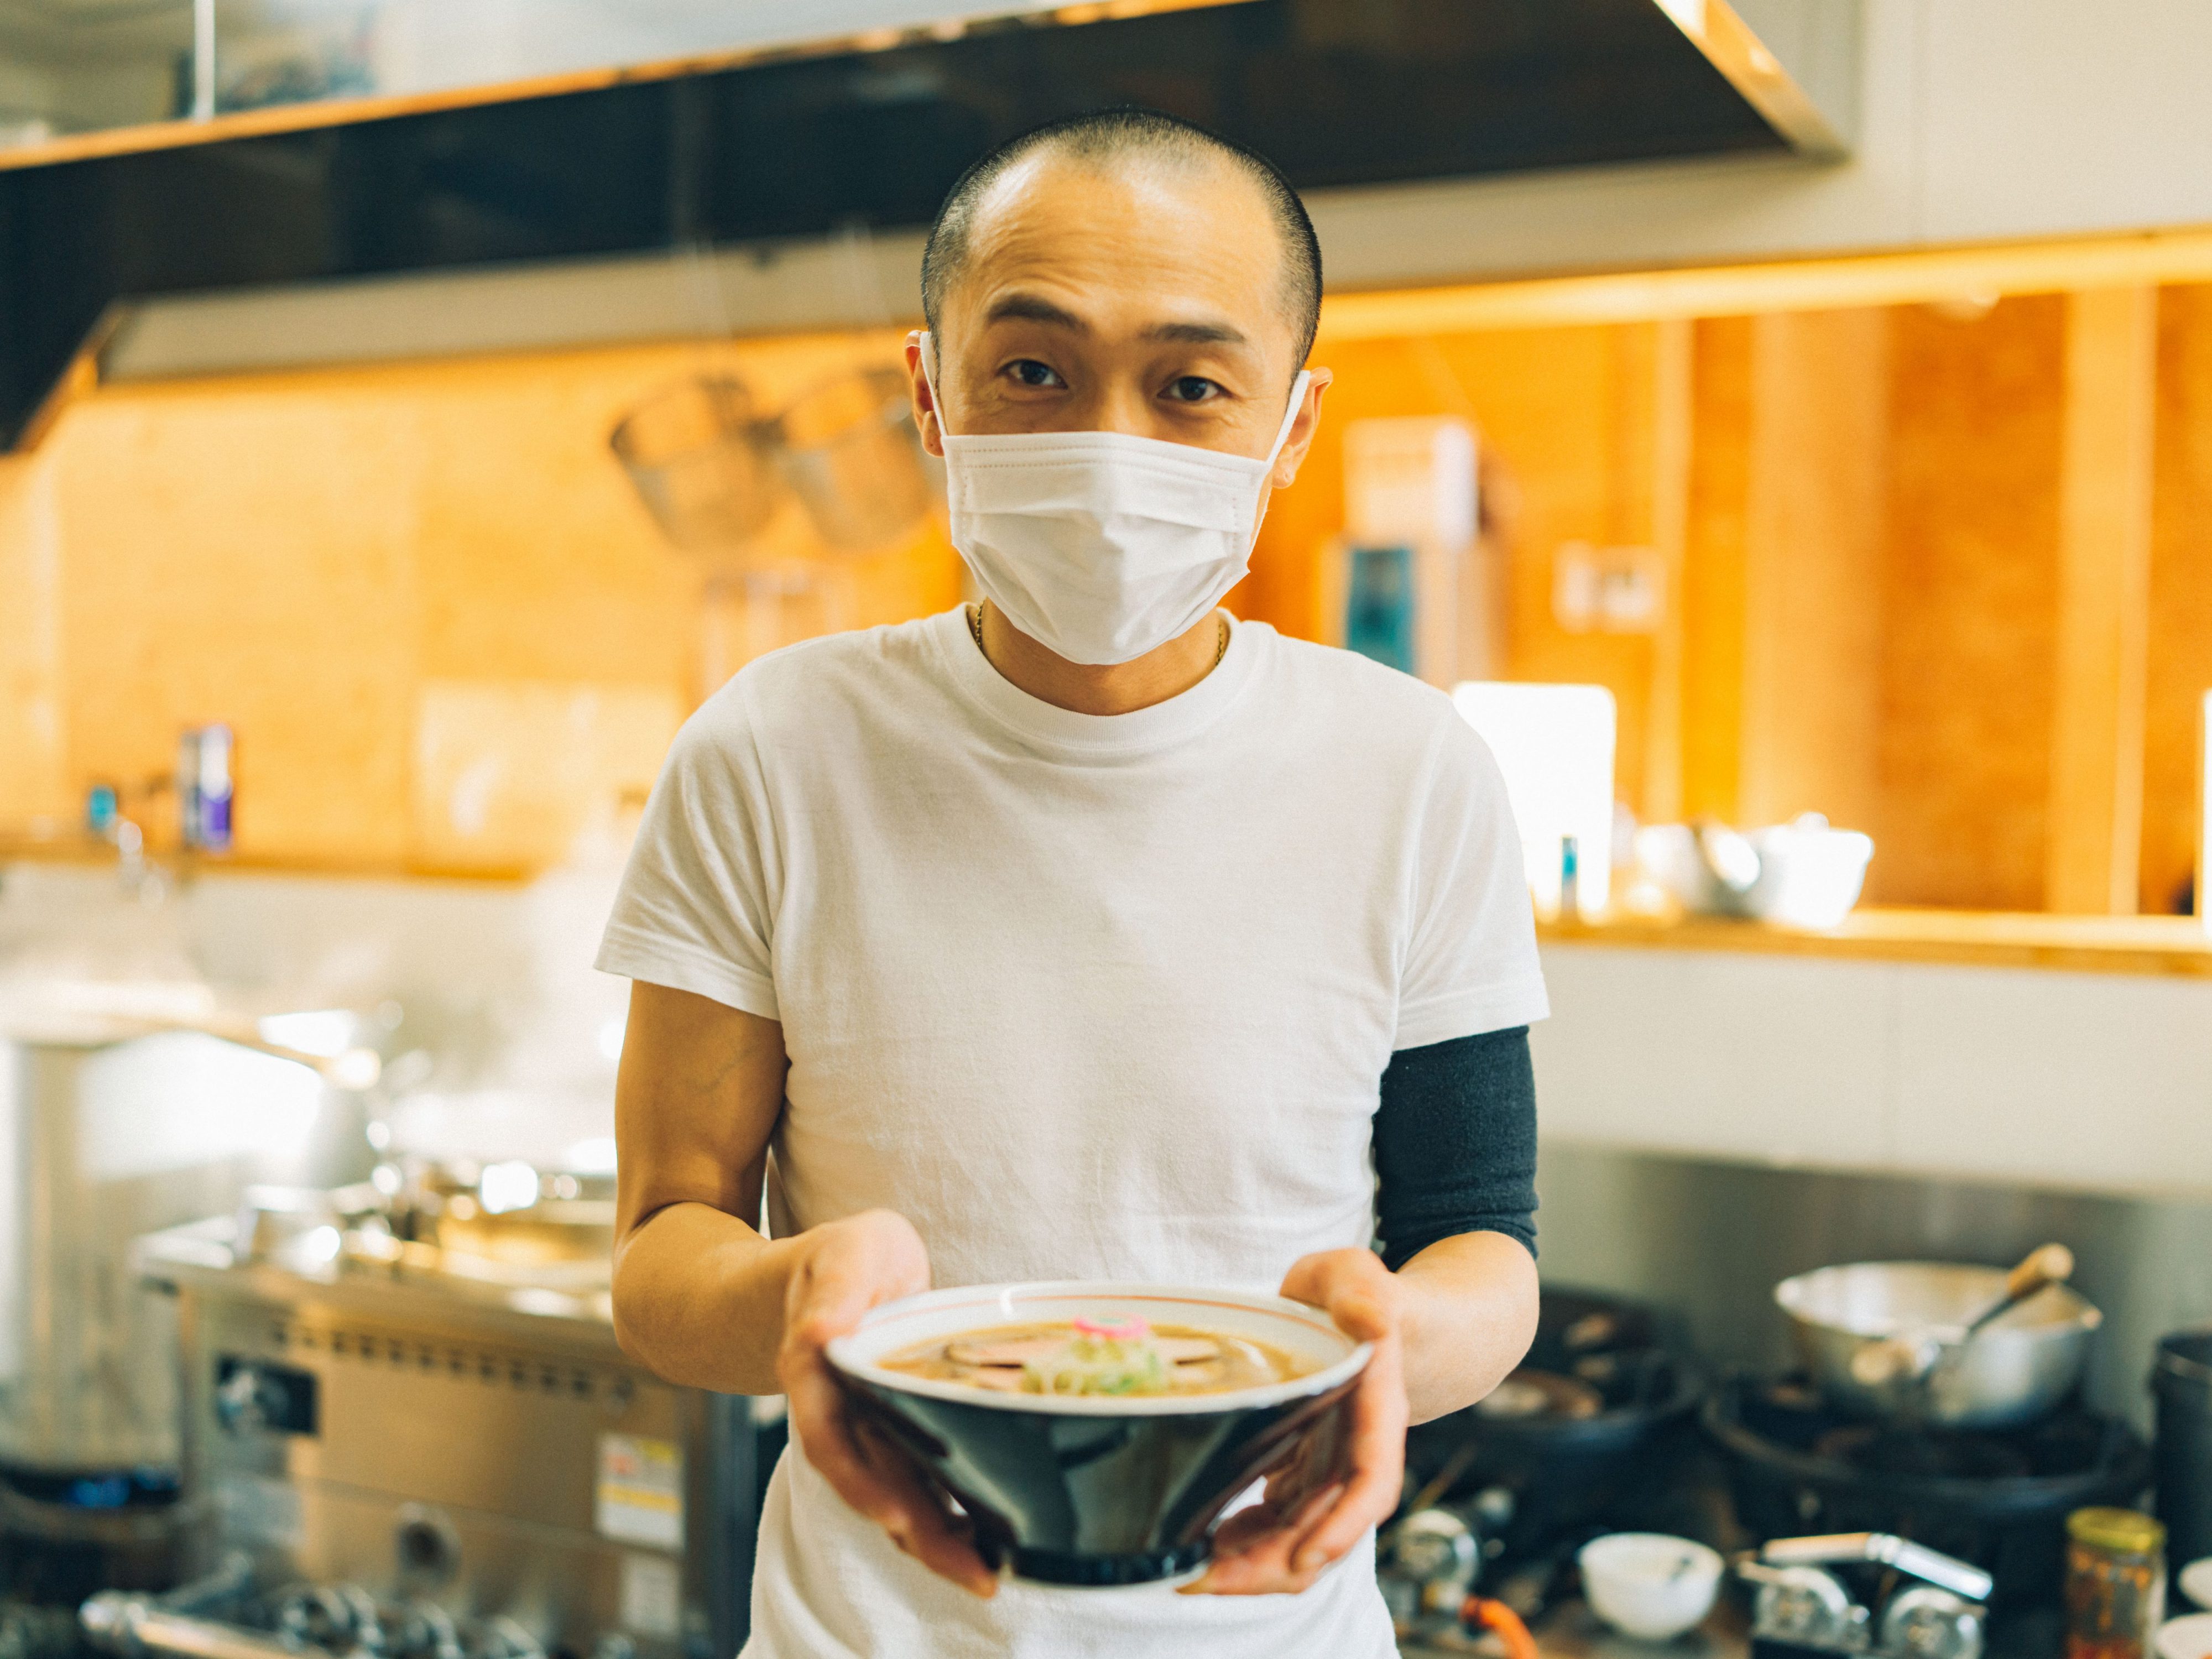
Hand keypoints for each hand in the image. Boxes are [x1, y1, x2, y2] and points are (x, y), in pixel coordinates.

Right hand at [776, 1210, 995, 1596]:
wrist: (844, 1273)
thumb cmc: (848, 1257)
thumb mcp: (847, 1251)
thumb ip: (838, 1286)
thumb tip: (821, 1329)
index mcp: (816, 1373)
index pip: (830, 1437)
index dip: (859, 1480)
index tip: (895, 1514)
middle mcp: (841, 1413)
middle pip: (870, 1485)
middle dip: (917, 1533)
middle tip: (974, 1573)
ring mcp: (872, 1429)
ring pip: (897, 1494)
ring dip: (935, 1540)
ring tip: (987, 1575)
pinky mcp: (902, 1433)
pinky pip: (920, 1481)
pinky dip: (947, 1513)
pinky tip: (989, 1540)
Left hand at [1187, 1249, 1407, 1595]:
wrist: (1360, 1309)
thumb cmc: (1355, 1293)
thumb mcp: (1355, 1277)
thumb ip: (1362, 1293)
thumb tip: (1370, 1314)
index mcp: (1374, 1411)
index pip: (1370, 1482)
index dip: (1341, 1526)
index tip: (1306, 1560)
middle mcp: (1354, 1449)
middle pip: (1325, 1526)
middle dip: (1275, 1564)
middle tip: (1209, 1579)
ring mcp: (1326, 1463)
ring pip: (1298, 1532)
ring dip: (1254, 1561)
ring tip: (1196, 1569)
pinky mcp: (1299, 1465)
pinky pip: (1277, 1516)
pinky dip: (1246, 1538)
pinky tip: (1205, 1543)